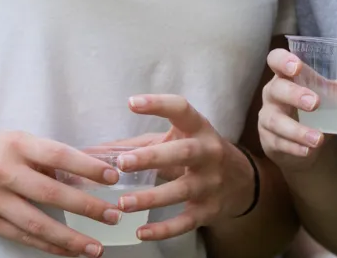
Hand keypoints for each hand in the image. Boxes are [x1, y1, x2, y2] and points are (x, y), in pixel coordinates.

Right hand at [0, 124, 118, 256]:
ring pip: (38, 223)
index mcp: (18, 145)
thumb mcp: (15, 140)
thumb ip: (43, 158)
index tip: (113, 177)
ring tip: (94, 247)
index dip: (88, 167)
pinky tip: (66, 252)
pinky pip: (21, 236)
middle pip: (53, 192)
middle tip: (113, 215)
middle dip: (87, 207)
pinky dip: (46, 246)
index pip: (60, 155)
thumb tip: (79, 174)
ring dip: (70, 238)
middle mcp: (5, 171)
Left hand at [112, 94, 254, 242]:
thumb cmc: (197, 153)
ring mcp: (211, 183)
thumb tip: (94, 152)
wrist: (242, 181)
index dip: (158, 105)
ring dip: (151, 198)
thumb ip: (142, 143)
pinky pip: (185, 222)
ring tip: (122, 204)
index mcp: (199, 128)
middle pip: (182, 152)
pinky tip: (141, 233)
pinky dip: (164, 230)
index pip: (181, 110)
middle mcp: (208, 153)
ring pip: (182, 190)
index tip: (131, 103)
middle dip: (152, 157)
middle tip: (123, 163)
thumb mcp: (180, 139)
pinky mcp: (209, 210)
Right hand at [257, 47, 334, 171]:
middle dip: (294, 95)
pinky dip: (294, 147)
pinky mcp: (269, 140)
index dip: (283, 60)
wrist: (306, 145)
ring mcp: (268, 117)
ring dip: (297, 130)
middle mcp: (274, 93)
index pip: (276, 59)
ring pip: (275, 120)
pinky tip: (308, 151)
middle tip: (315, 103)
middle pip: (276, 89)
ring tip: (318, 139)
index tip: (297, 66)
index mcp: (288, 75)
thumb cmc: (318, 110)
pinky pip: (278, 142)